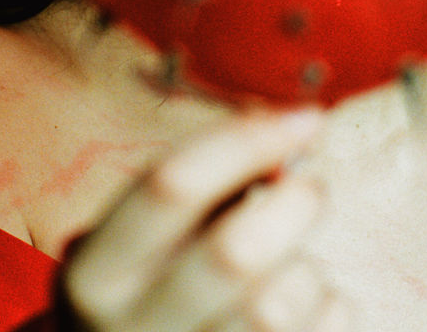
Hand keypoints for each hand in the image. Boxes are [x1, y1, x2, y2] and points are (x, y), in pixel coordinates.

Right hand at [57, 107, 351, 331]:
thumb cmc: (155, 282)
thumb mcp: (147, 234)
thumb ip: (207, 182)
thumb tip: (292, 128)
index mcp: (97, 272)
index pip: (170, 186)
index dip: (246, 142)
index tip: (306, 116)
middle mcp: (133, 331)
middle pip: (233, 255)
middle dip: (293, 204)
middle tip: (311, 186)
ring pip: (278, 306)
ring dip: (306, 268)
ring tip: (294, 262)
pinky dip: (329, 306)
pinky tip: (306, 305)